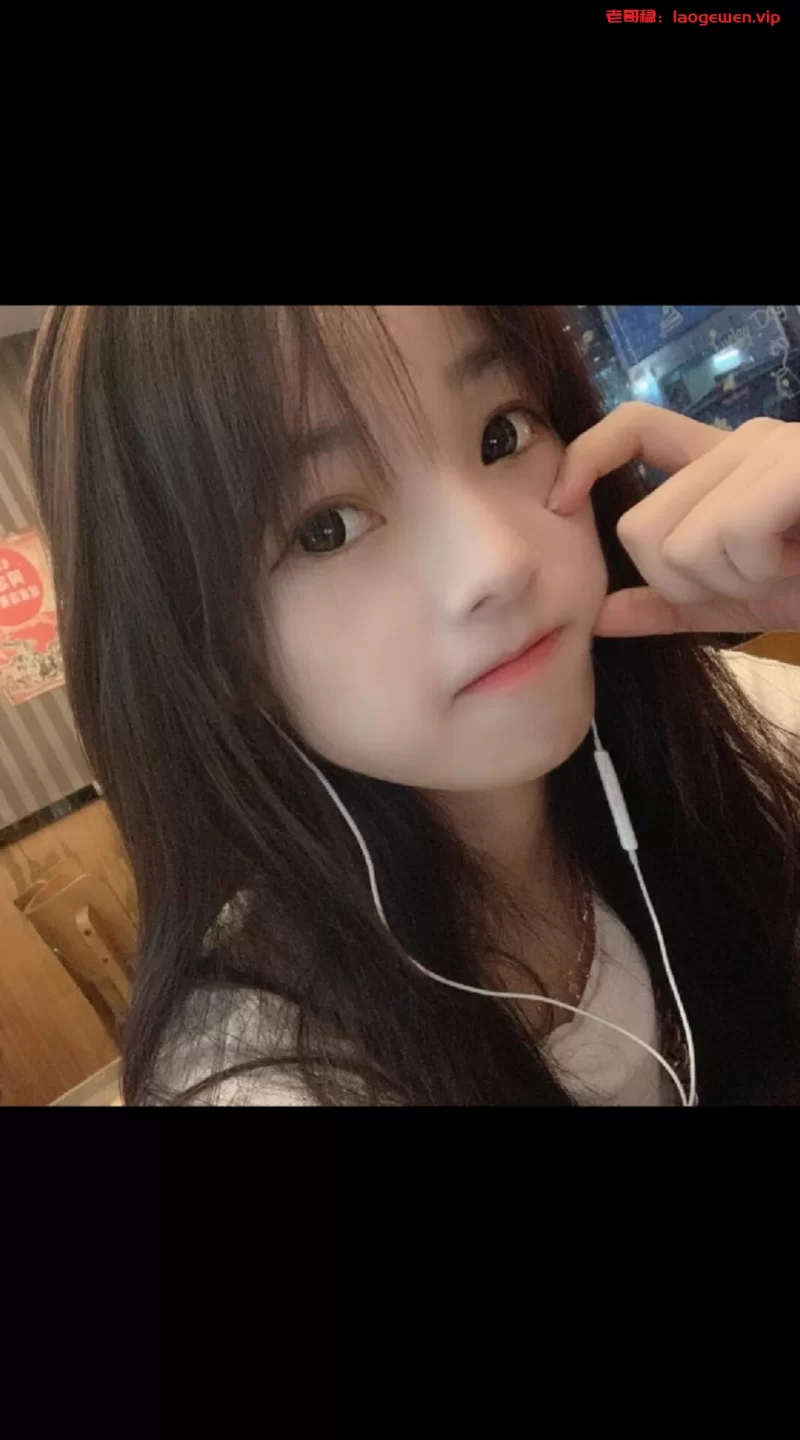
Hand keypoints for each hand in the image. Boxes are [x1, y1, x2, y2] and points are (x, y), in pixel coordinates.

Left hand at [546, 402, 799, 637]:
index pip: (633, 428)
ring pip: (678, 542)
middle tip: (752, 579)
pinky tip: (796, 562)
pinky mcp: (794, 461)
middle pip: (637, 526)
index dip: (585, 458)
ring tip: (783, 568)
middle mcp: (740, 444)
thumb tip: (599, 617)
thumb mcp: (738, 598)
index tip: (560, 505)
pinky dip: (759, 570)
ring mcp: (768, 448)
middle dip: (685, 584)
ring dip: (731, 582)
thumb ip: (670, 605)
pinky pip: (729, 532)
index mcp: (720, 466)